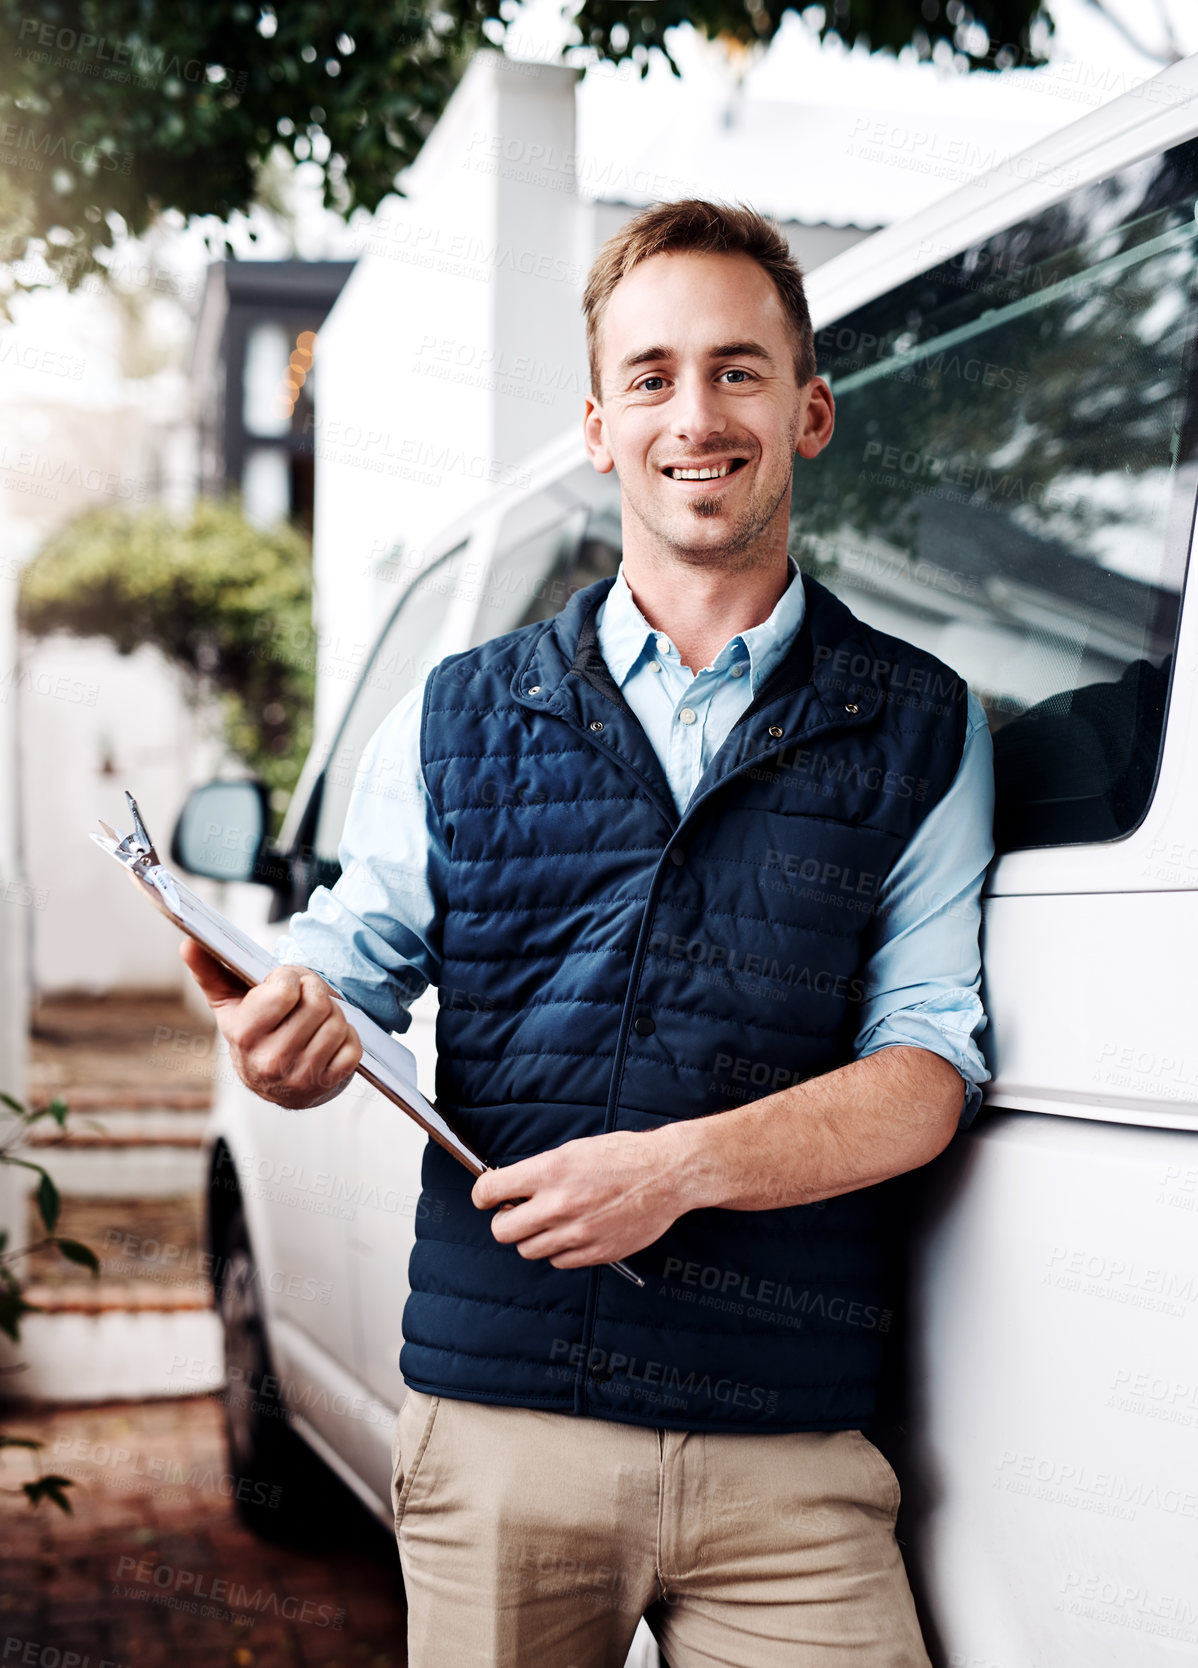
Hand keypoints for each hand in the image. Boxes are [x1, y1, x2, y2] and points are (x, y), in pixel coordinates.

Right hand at [179, 940, 361, 1108]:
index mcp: (245, 1034)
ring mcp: (300, 1077)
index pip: (285, 990)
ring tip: (315, 1019)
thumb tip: (189, 943)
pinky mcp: (327, 1086)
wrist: (270, 1084)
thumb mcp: (229, 1003)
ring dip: (333, 1014)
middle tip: (305, 998)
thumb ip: (209, 971)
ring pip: (338, 1023)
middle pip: (318, 1003)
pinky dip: (347, 1038)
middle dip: (315, 992)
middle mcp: (271, 1061)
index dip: (291, 978)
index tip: (284, 984)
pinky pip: (354, 1048)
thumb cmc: (252, 1032)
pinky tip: (327, 1040)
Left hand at [470, 1129, 685, 1268]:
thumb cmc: (624, 1156)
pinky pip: (558, 1262)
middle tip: (518, 1212)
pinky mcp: (595, 1253)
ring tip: (550, 1222)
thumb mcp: (574, 1150)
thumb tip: (513, 1188)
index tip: (487, 1197)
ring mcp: (576, 1232)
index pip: (489, 1191)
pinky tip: (571, 1234)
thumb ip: (540, 1171)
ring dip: (532, 1237)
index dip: (483, 1195)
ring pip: (528, 1250)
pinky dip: (558, 1251)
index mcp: (550, 1171)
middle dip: (505, 1220)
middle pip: (502, 1230)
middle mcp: (558, 1204)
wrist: (667, 1175)